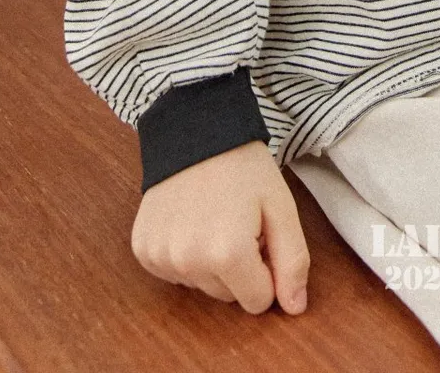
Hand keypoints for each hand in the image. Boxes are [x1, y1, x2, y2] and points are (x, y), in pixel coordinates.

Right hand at [131, 139, 309, 314]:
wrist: (196, 130)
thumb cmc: (244, 167)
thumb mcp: (281, 206)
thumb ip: (293, 260)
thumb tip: (295, 308)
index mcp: (227, 253)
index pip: (258, 301)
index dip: (266, 270)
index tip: (261, 235)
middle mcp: (189, 261)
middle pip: (228, 296)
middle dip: (240, 266)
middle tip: (239, 222)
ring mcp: (161, 256)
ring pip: (201, 287)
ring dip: (212, 262)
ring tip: (215, 217)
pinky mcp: (143, 250)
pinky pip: (174, 274)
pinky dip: (186, 255)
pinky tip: (191, 221)